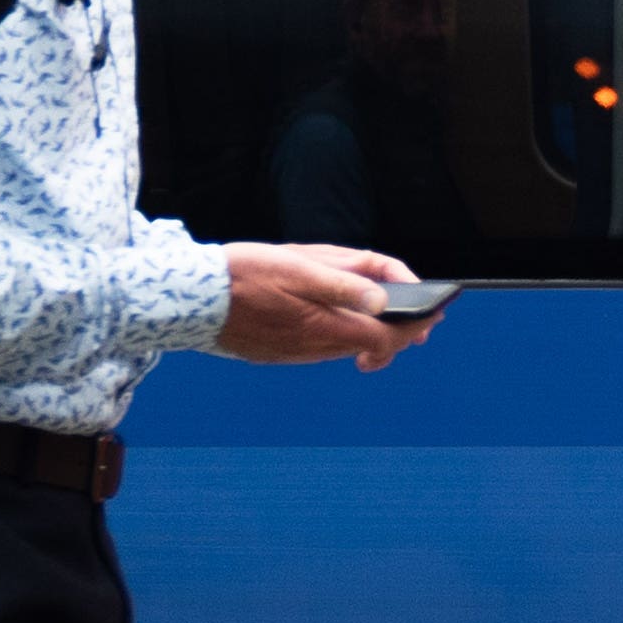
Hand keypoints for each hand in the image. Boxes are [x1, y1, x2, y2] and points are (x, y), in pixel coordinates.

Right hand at [216, 243, 431, 368]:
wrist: (187, 300)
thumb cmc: (242, 274)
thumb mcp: (299, 267)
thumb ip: (345, 284)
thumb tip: (384, 299)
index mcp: (328, 327)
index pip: (388, 337)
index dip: (415, 326)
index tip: (435, 314)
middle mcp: (316, 348)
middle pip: (371, 344)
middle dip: (397, 330)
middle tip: (418, 317)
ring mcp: (297, 355)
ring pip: (346, 345)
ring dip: (367, 331)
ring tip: (382, 311)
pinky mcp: (279, 353)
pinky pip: (320, 346)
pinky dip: (338, 333)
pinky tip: (334, 316)